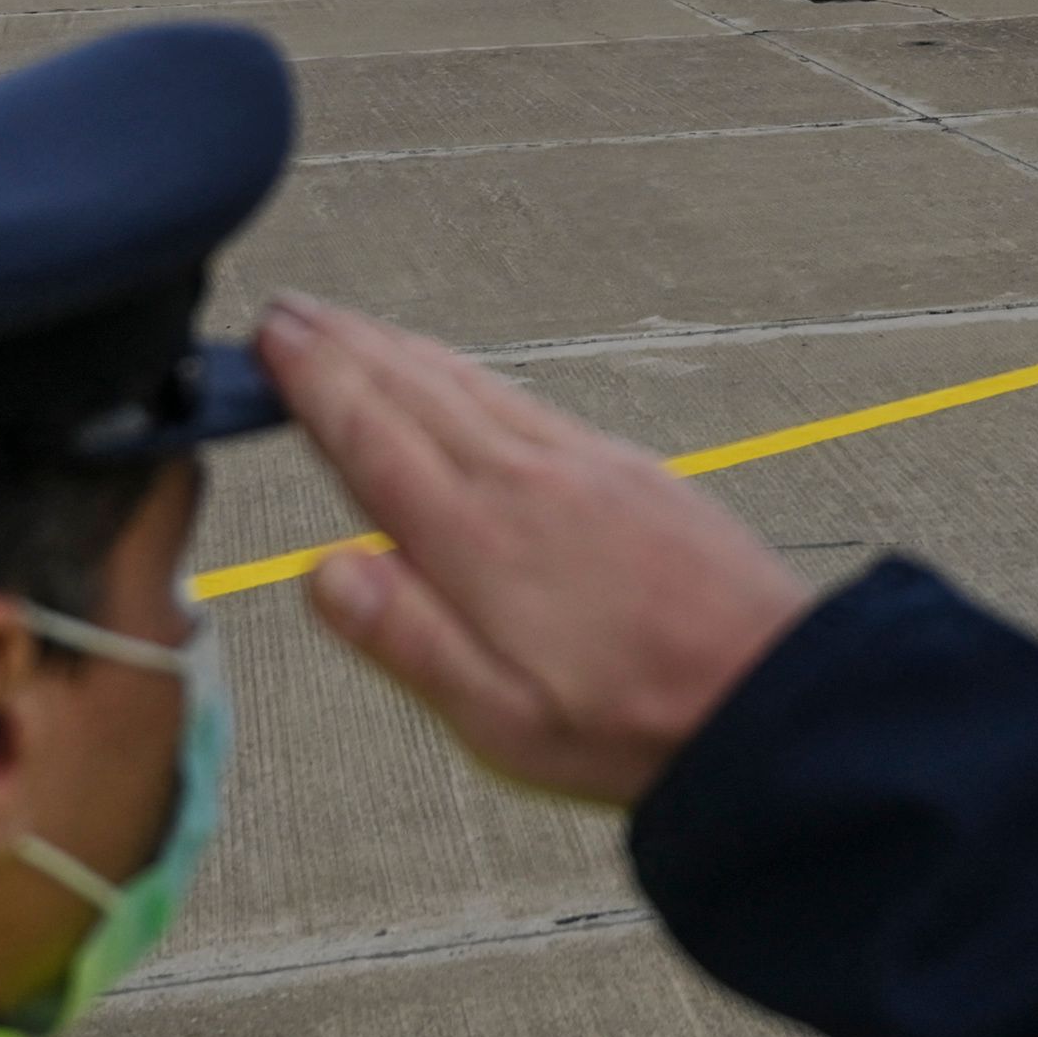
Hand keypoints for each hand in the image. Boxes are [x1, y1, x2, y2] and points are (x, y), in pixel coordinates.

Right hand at [258, 296, 810, 805]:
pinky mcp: (622, 466)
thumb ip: (407, 639)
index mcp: (478, 541)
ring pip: (467, 384)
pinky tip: (455, 373)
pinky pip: (521, 396)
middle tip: (288, 313)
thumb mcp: (500, 720)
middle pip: (413, 392)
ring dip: (399, 348)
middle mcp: (523, 482)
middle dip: (343, 347)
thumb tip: (321, 569)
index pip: (372, 440)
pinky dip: (466, 371)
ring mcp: (578, 464)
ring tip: (349, 326)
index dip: (315, 383)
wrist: (766, 691)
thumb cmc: (633, 724)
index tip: (271, 339)